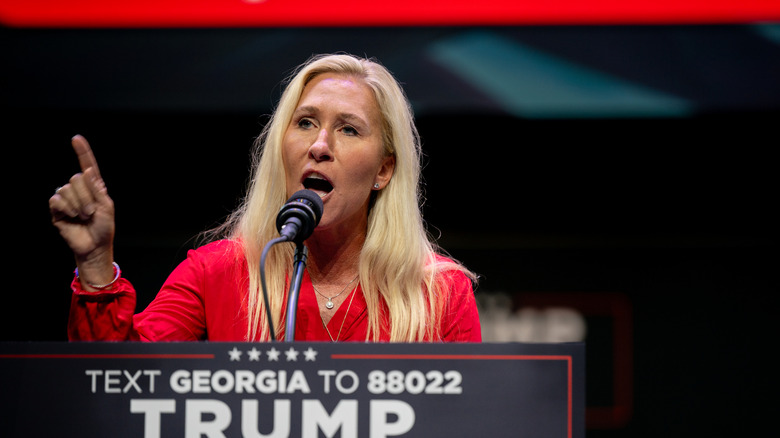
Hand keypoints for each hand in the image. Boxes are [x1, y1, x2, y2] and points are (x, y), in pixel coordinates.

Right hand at [49, 135, 115, 286]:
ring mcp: (67, 198)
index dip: (82, 152)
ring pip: (67, 189)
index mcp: (93, 187)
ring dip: (78, 205)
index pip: (87, 165)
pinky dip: (66, 209)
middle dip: (86, 197)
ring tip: (83, 217)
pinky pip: (57, 200)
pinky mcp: (57, 208)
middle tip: (92, 212)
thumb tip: (86, 171)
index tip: (76, 138)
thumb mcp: (107, 207)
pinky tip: (72, 217)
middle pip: (76, 178)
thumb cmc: (103, 227)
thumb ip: (97, 190)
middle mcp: (79, 189)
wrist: (94, 246)